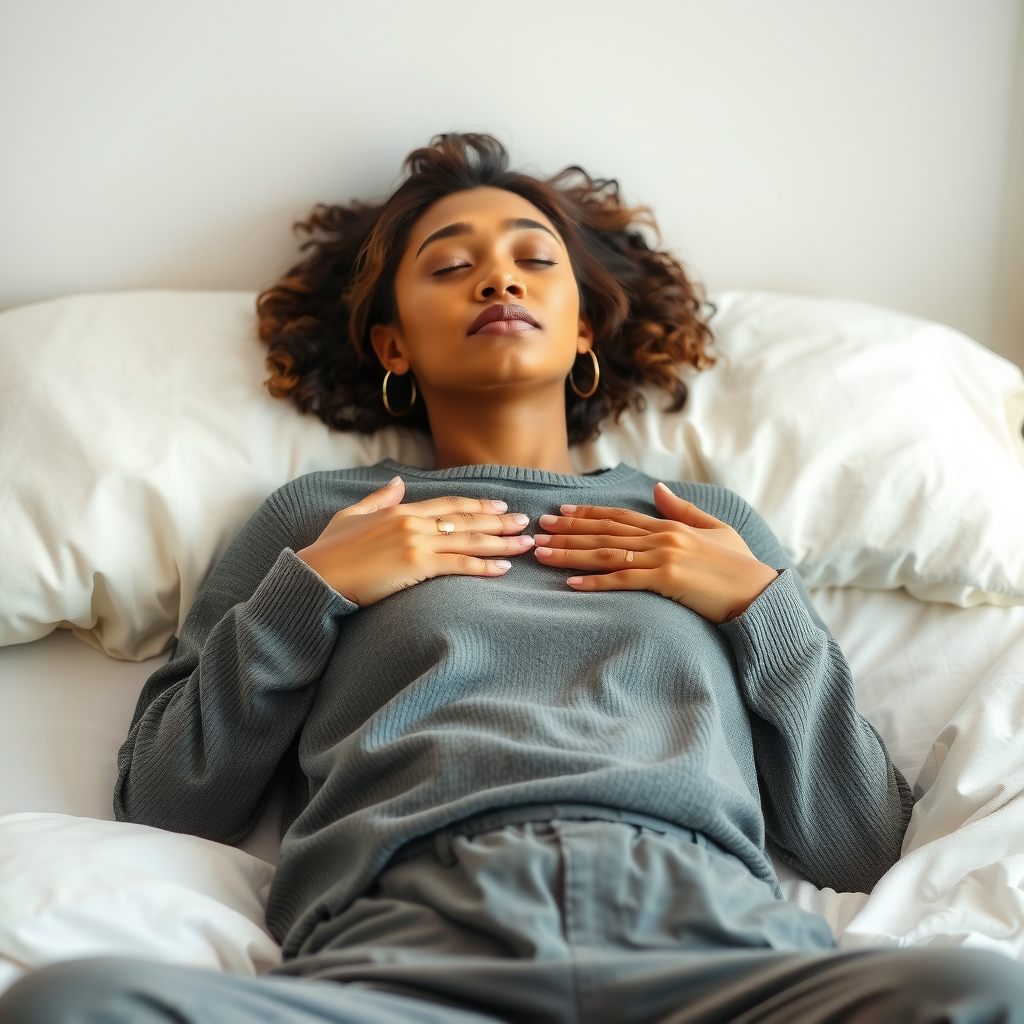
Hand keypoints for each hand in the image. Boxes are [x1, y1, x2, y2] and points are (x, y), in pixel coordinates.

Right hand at [297, 476, 533, 606]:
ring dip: (502, 543)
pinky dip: (484, 566)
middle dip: (500, 521)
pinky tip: (504, 568)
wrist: (317, 575)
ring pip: (470, 541)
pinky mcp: (417, 566)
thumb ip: (378, 499)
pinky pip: (459, 565)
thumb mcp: (351, 515)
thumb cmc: (330, 551)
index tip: (500, 505)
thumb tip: (397, 483)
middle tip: (526, 522)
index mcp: (401, 510)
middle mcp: (413, 522)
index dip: (478, 504)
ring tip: (526, 544)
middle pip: (467, 520)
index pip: (450, 505)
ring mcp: (417, 543)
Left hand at [532, 482, 778, 623]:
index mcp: (670, 525)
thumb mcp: (714, 529)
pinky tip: (571, 583)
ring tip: (543, 554)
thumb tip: (658, 489)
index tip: (560, 511)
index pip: (619, 517)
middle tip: (538, 530)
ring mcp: (663, 557)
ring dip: (570, 554)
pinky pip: (623, 580)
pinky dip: (595, 581)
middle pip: (604, 532)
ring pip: (606, 553)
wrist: (759, 592)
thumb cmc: (739, 565)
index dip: (587, 513)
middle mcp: (662, 537)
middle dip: (568, 530)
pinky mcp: (667, 579)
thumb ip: (683, 510)